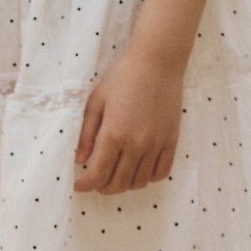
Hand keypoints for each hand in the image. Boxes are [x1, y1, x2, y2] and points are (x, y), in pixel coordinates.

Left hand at [72, 48, 184, 194]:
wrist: (157, 63)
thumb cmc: (122, 77)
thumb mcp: (96, 101)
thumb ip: (86, 134)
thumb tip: (79, 160)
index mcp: (114, 134)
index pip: (98, 174)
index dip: (86, 185)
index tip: (79, 185)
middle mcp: (136, 144)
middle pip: (118, 183)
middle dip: (102, 188)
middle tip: (95, 182)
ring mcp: (156, 145)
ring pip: (139, 182)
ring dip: (124, 185)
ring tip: (115, 176)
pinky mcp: (171, 141)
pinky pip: (161, 172)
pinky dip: (148, 178)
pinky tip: (138, 170)